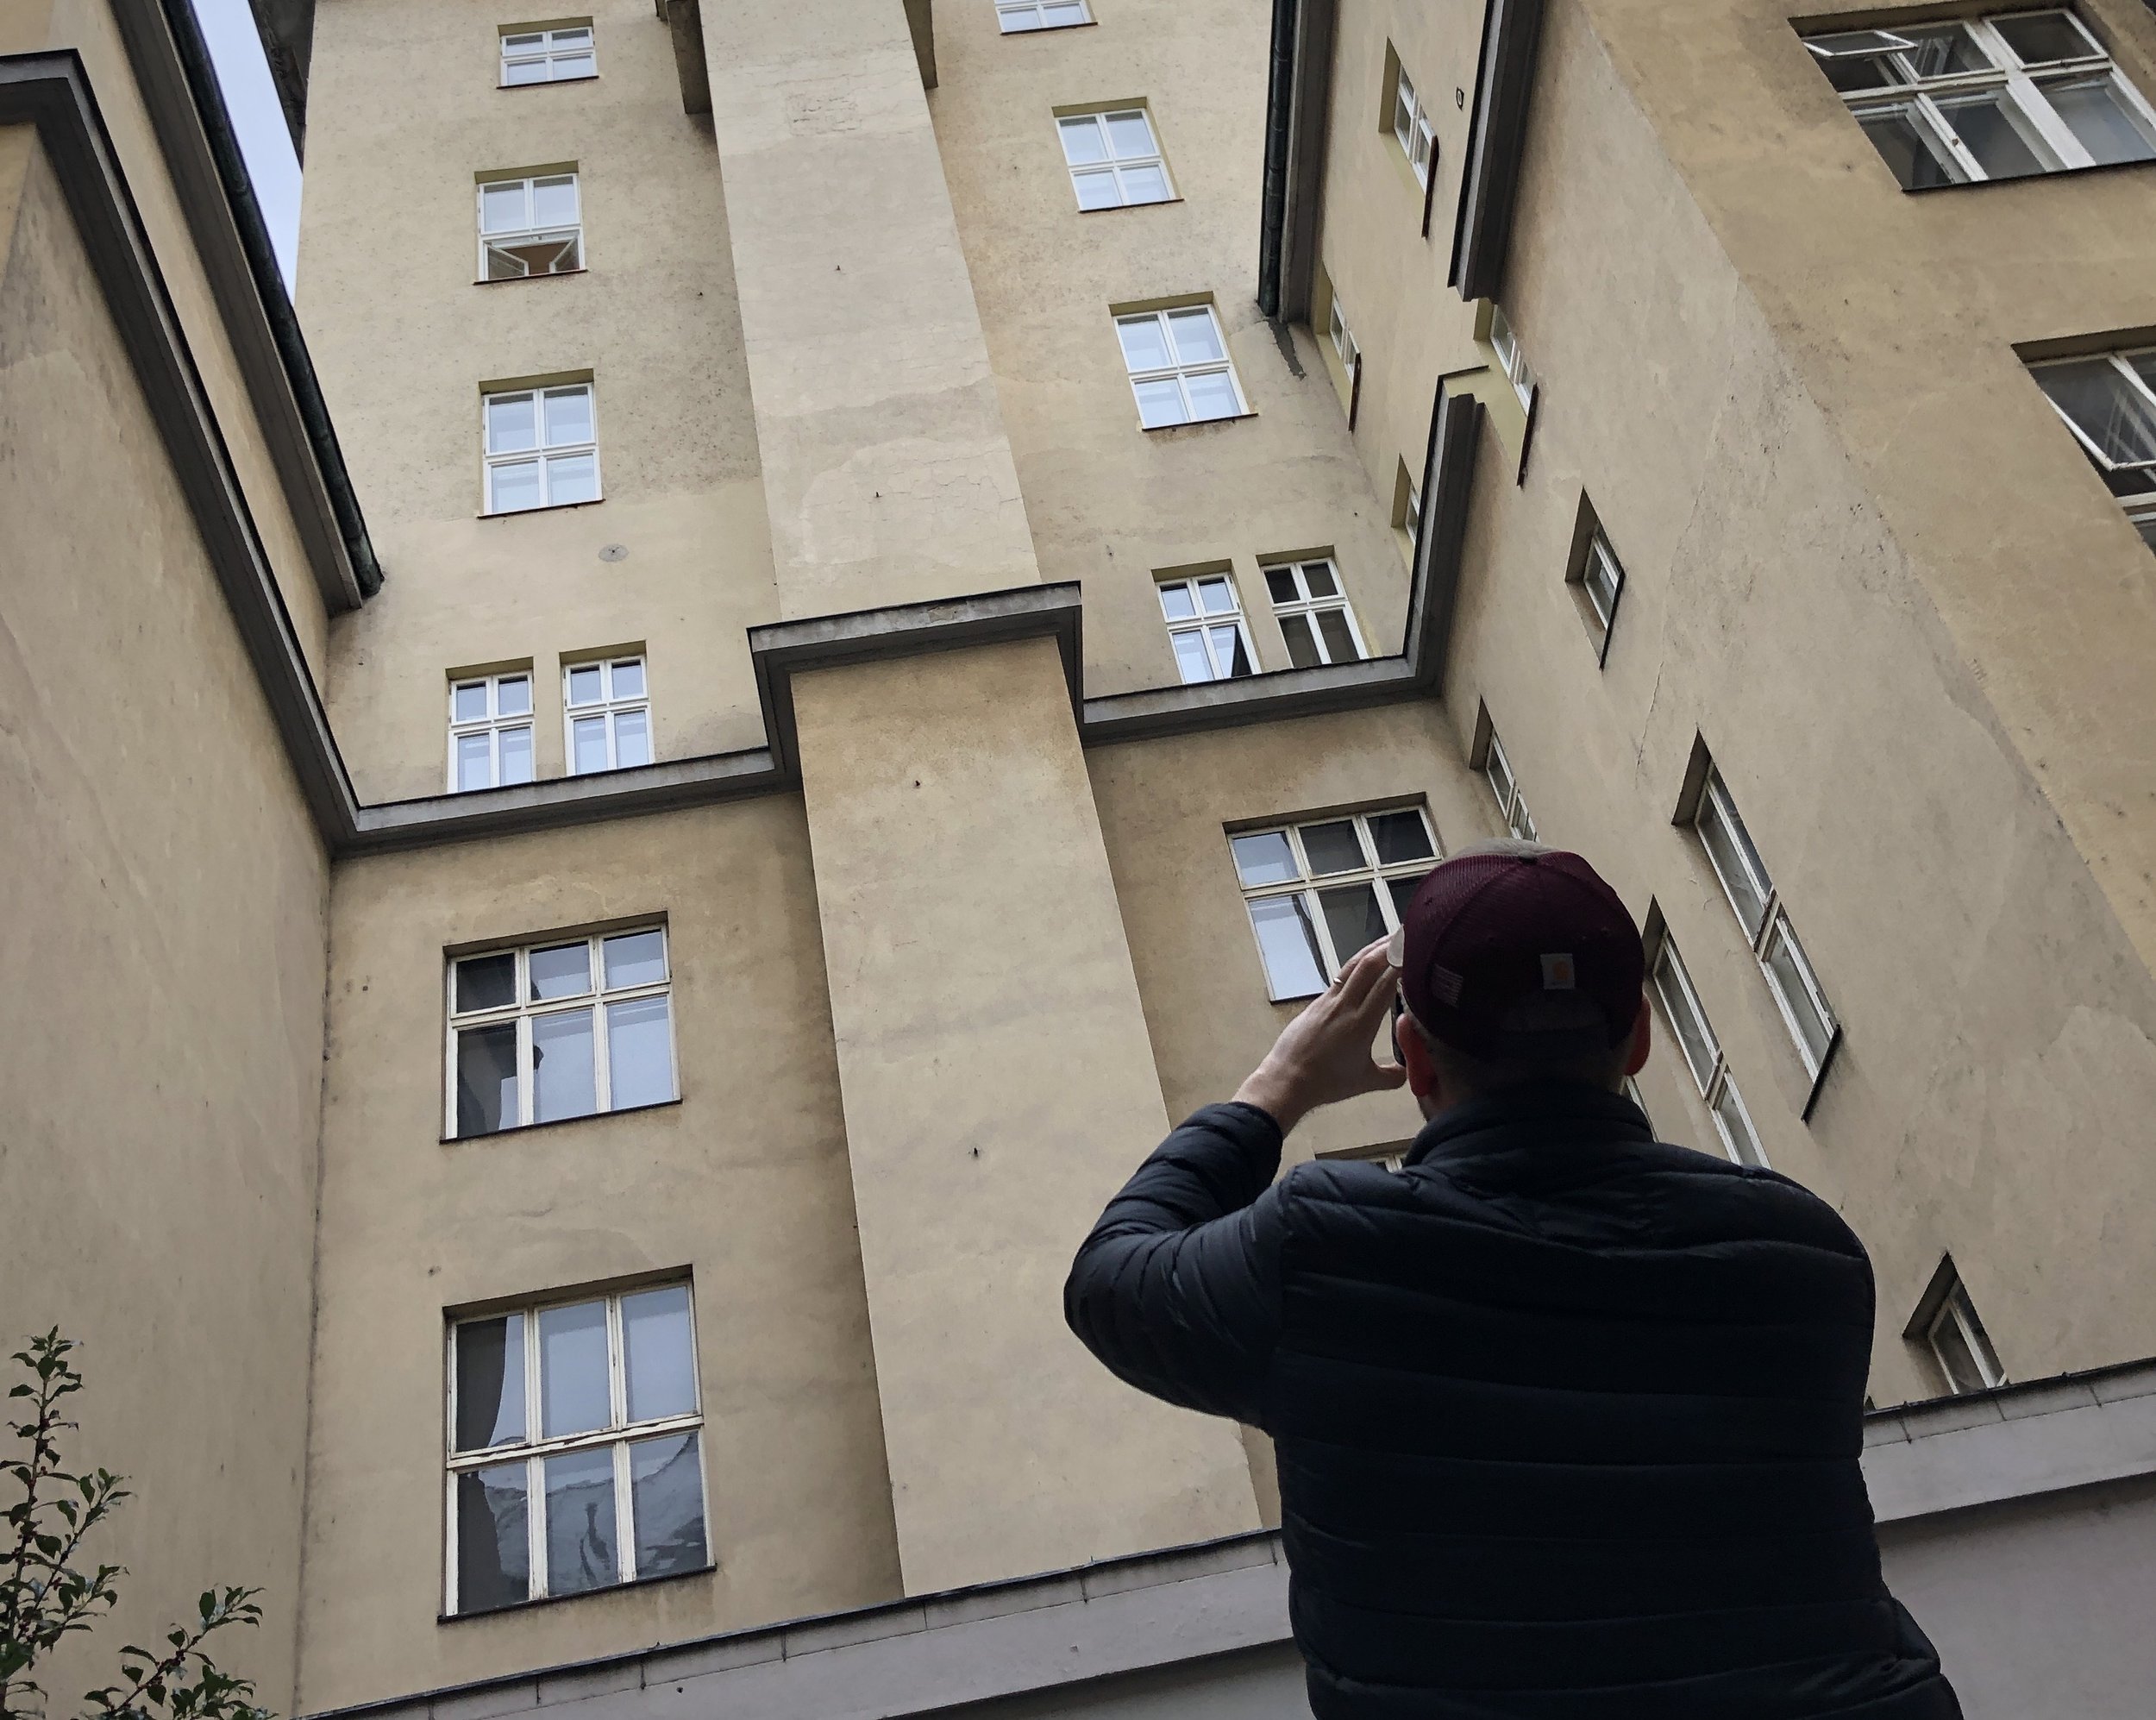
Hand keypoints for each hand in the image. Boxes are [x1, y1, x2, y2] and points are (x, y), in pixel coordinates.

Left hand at [1232, 939, 1406, 1133]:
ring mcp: (1328, 1001)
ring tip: (1388, 939)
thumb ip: (1392, 1076)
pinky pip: (1341, 977)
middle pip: (1368, 965)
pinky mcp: (1317, 1003)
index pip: (1385, 984)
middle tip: (1407, 932)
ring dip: (1372, 949)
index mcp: (1361, 1023)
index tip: (1416, 949)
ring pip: (1352, 966)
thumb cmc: (1327, 1083)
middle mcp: (1344, 1006)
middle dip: (1388, 946)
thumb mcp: (1365, 1082)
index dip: (1401, 964)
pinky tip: (1364, 963)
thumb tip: (1411, 1072)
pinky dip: (1357, 964)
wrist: (1286, 1080)